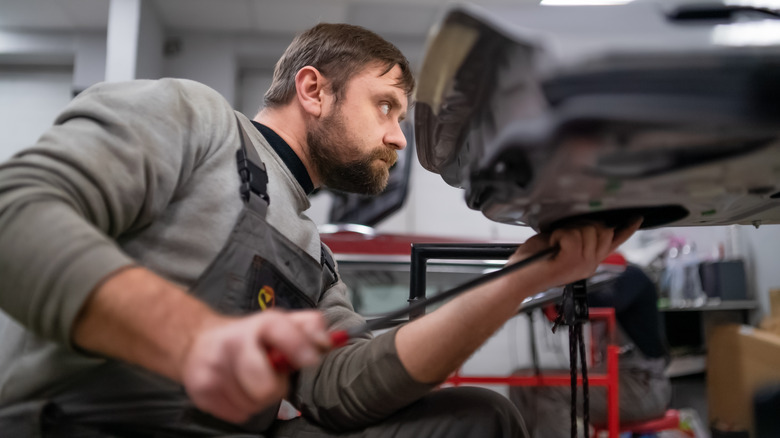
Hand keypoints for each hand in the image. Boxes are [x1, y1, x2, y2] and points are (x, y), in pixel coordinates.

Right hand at [181, 309, 330, 423]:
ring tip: (250, 380)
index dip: (299, 346)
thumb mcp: (280, 325)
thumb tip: (330, 341)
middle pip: (264, 386)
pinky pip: (237, 414)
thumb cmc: (250, 337)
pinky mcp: (201, 390)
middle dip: (275, 388)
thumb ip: (309, 328)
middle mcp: (234, 342)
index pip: (280, 330)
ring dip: (257, 398)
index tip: (311, 360)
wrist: (199, 342)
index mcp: (259, 324)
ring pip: (253, 404)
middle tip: (270, 376)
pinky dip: (241, 406)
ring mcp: (214, 367)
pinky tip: (236, 388)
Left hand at [508, 218, 641, 291]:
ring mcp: (582, 262)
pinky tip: (551, 245)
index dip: (627, 229)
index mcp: (589, 261)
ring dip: (567, 230)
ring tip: (555, 244)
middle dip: (583, 224)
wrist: (518, 278)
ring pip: (587, 230)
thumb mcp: (560, 246)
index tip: (637, 219)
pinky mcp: (572, 259)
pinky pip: (571, 234)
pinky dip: (557, 235)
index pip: (614, 242)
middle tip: (563, 235)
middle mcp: (590, 263)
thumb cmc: (534, 262)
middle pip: (602, 229)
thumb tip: (589, 224)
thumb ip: (578, 238)